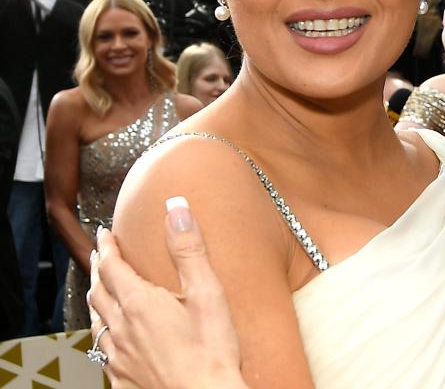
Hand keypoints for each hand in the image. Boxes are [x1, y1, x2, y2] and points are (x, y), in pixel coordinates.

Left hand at [88, 199, 242, 388]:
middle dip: (99, 270)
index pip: (112, 266)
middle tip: (101, 257)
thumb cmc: (211, 350)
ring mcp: (119, 358)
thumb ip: (189, 248)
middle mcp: (122, 329)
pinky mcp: (123, 381)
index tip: (105, 234)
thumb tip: (175, 208)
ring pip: (97, 323)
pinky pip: (103, 354)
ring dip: (97, 302)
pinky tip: (113, 340)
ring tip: (101, 292)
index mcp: (139, 303)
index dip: (107, 247)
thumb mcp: (207, 292)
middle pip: (99, 293)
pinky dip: (104, 336)